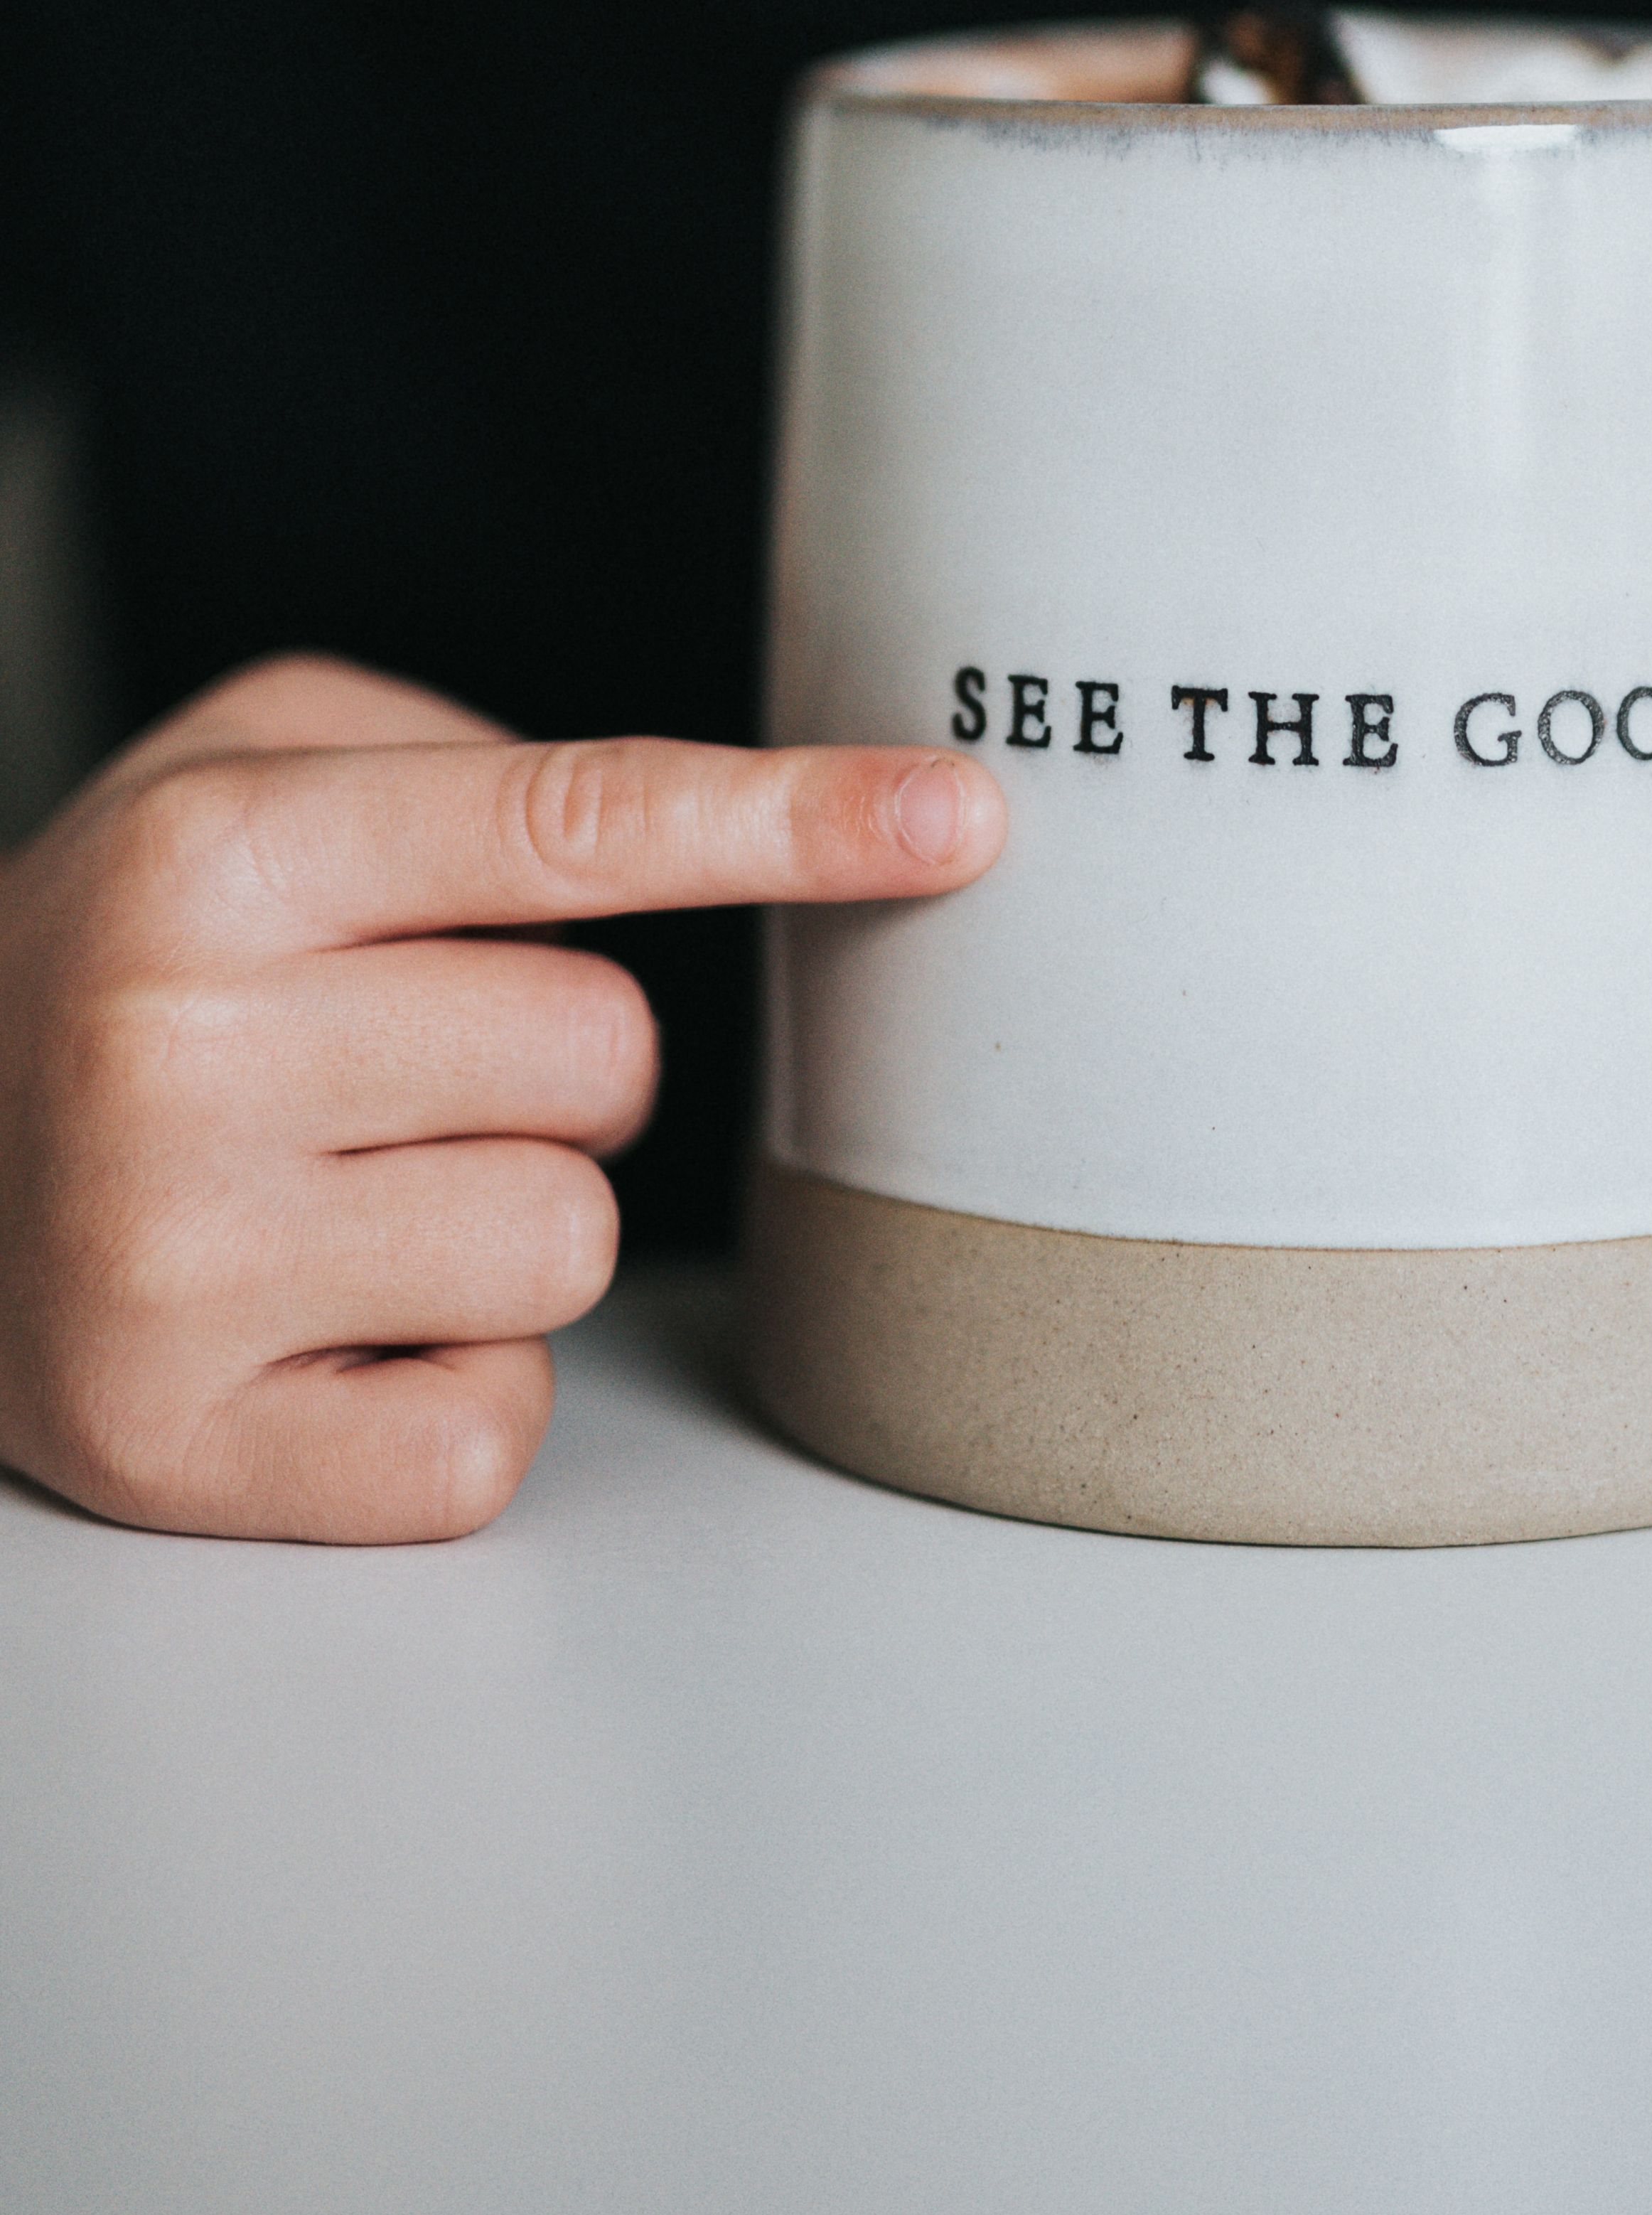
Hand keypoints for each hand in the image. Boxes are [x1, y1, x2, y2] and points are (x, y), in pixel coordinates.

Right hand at [0, 656, 1003, 1542]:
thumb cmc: (128, 956)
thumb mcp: (248, 772)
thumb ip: (483, 767)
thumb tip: (756, 823)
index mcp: (217, 854)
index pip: (578, 822)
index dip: (792, 817)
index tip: (960, 820)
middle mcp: (179, 1049)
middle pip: (605, 1057)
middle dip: (549, 1066)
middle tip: (389, 1070)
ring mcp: (171, 1264)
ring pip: (570, 1242)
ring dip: (504, 1225)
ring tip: (340, 1192)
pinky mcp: (179, 1448)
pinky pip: (492, 1428)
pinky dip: (454, 1387)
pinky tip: (322, 1327)